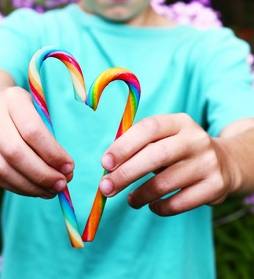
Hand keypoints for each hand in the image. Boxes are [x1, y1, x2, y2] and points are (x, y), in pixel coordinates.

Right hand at [0, 78, 73, 198]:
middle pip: (16, 153)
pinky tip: (33, 189)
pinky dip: (16, 187)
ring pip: (2, 169)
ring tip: (50, 191)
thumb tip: (64, 167)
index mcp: (12, 98)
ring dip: (30, 186)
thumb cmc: (16, 106)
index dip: (52, 153)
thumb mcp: (32, 105)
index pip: (33, 131)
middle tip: (61, 184)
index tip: (69, 167)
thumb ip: (47, 131)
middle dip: (42, 174)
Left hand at [99, 113, 236, 215]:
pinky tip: (152, 206)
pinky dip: (161, 207)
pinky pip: (180, 203)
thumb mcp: (166, 137)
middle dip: (126, 173)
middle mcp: (196, 139)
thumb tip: (108, 164)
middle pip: (156, 156)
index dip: (124, 145)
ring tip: (130, 200)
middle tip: (106, 188)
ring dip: (141, 195)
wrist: (224, 163)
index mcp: (179, 122)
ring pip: (166, 183)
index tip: (105, 163)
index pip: (149, 128)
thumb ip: (140, 144)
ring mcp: (208, 162)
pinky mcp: (215, 186)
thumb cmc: (180, 150)